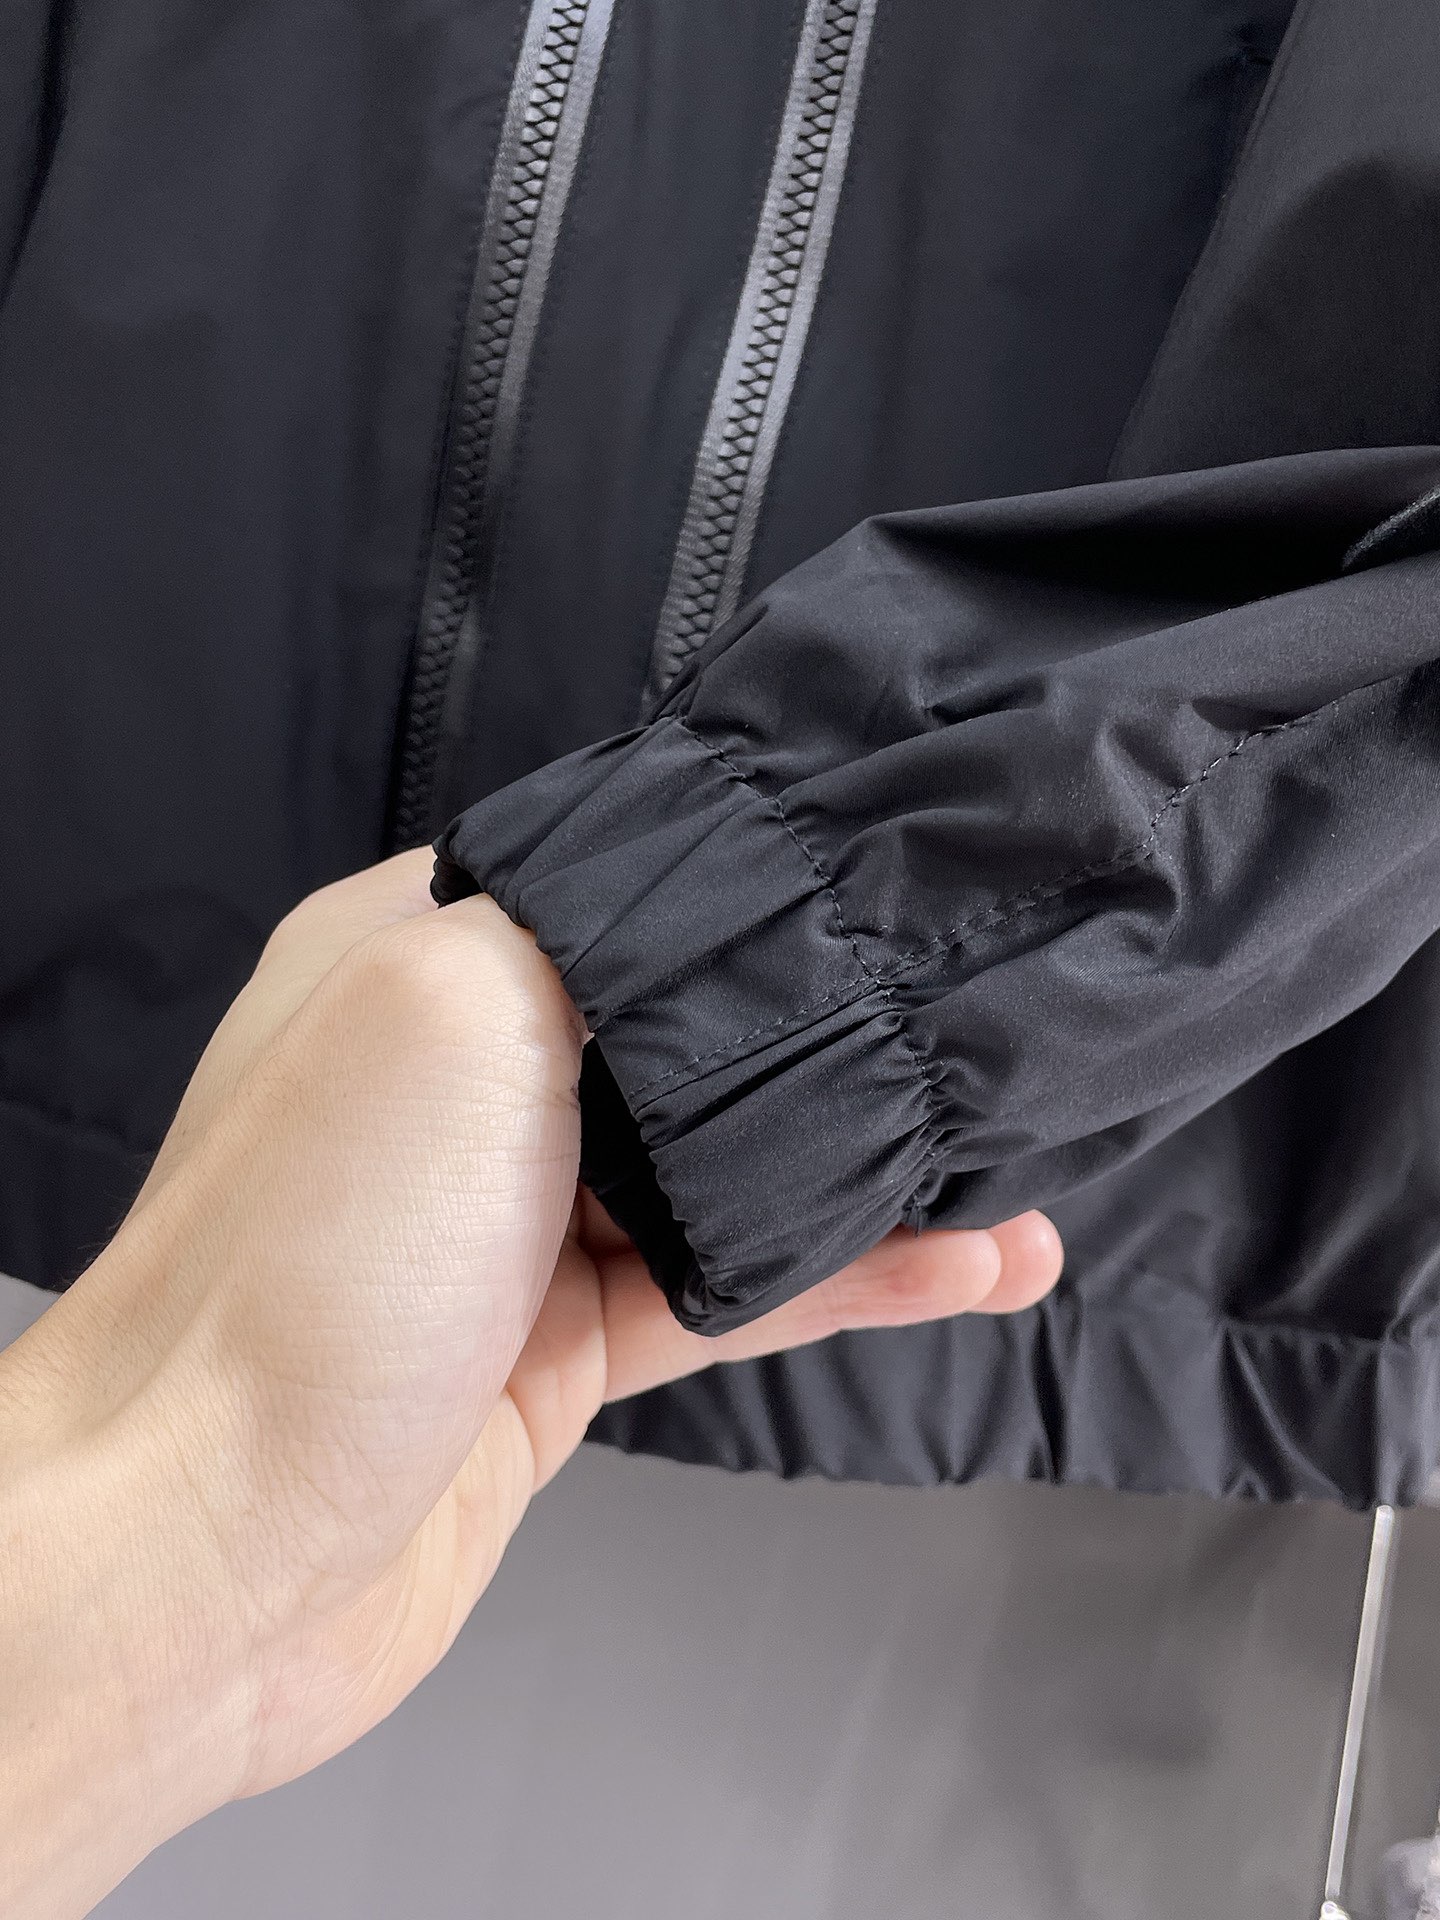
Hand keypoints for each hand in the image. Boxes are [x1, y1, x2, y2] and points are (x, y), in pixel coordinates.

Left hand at [0, 853, 1060, 1917]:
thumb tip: (735, 910)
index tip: (884, 883)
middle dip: (832, 1040)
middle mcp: (465, 1077)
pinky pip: (729, 1290)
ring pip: (727, 1176)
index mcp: (416, 958)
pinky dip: (846, 1281)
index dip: (749, 885)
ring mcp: (512, 1221)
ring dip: (872, 1182)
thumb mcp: (457, 1004)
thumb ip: (609, 938)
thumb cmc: (314, 1254)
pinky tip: (967, 1272)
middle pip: (687, 1038)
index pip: (618, 886)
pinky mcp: (556, 1349)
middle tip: (978, 1026)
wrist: (216, 1551)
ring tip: (1017, 1182)